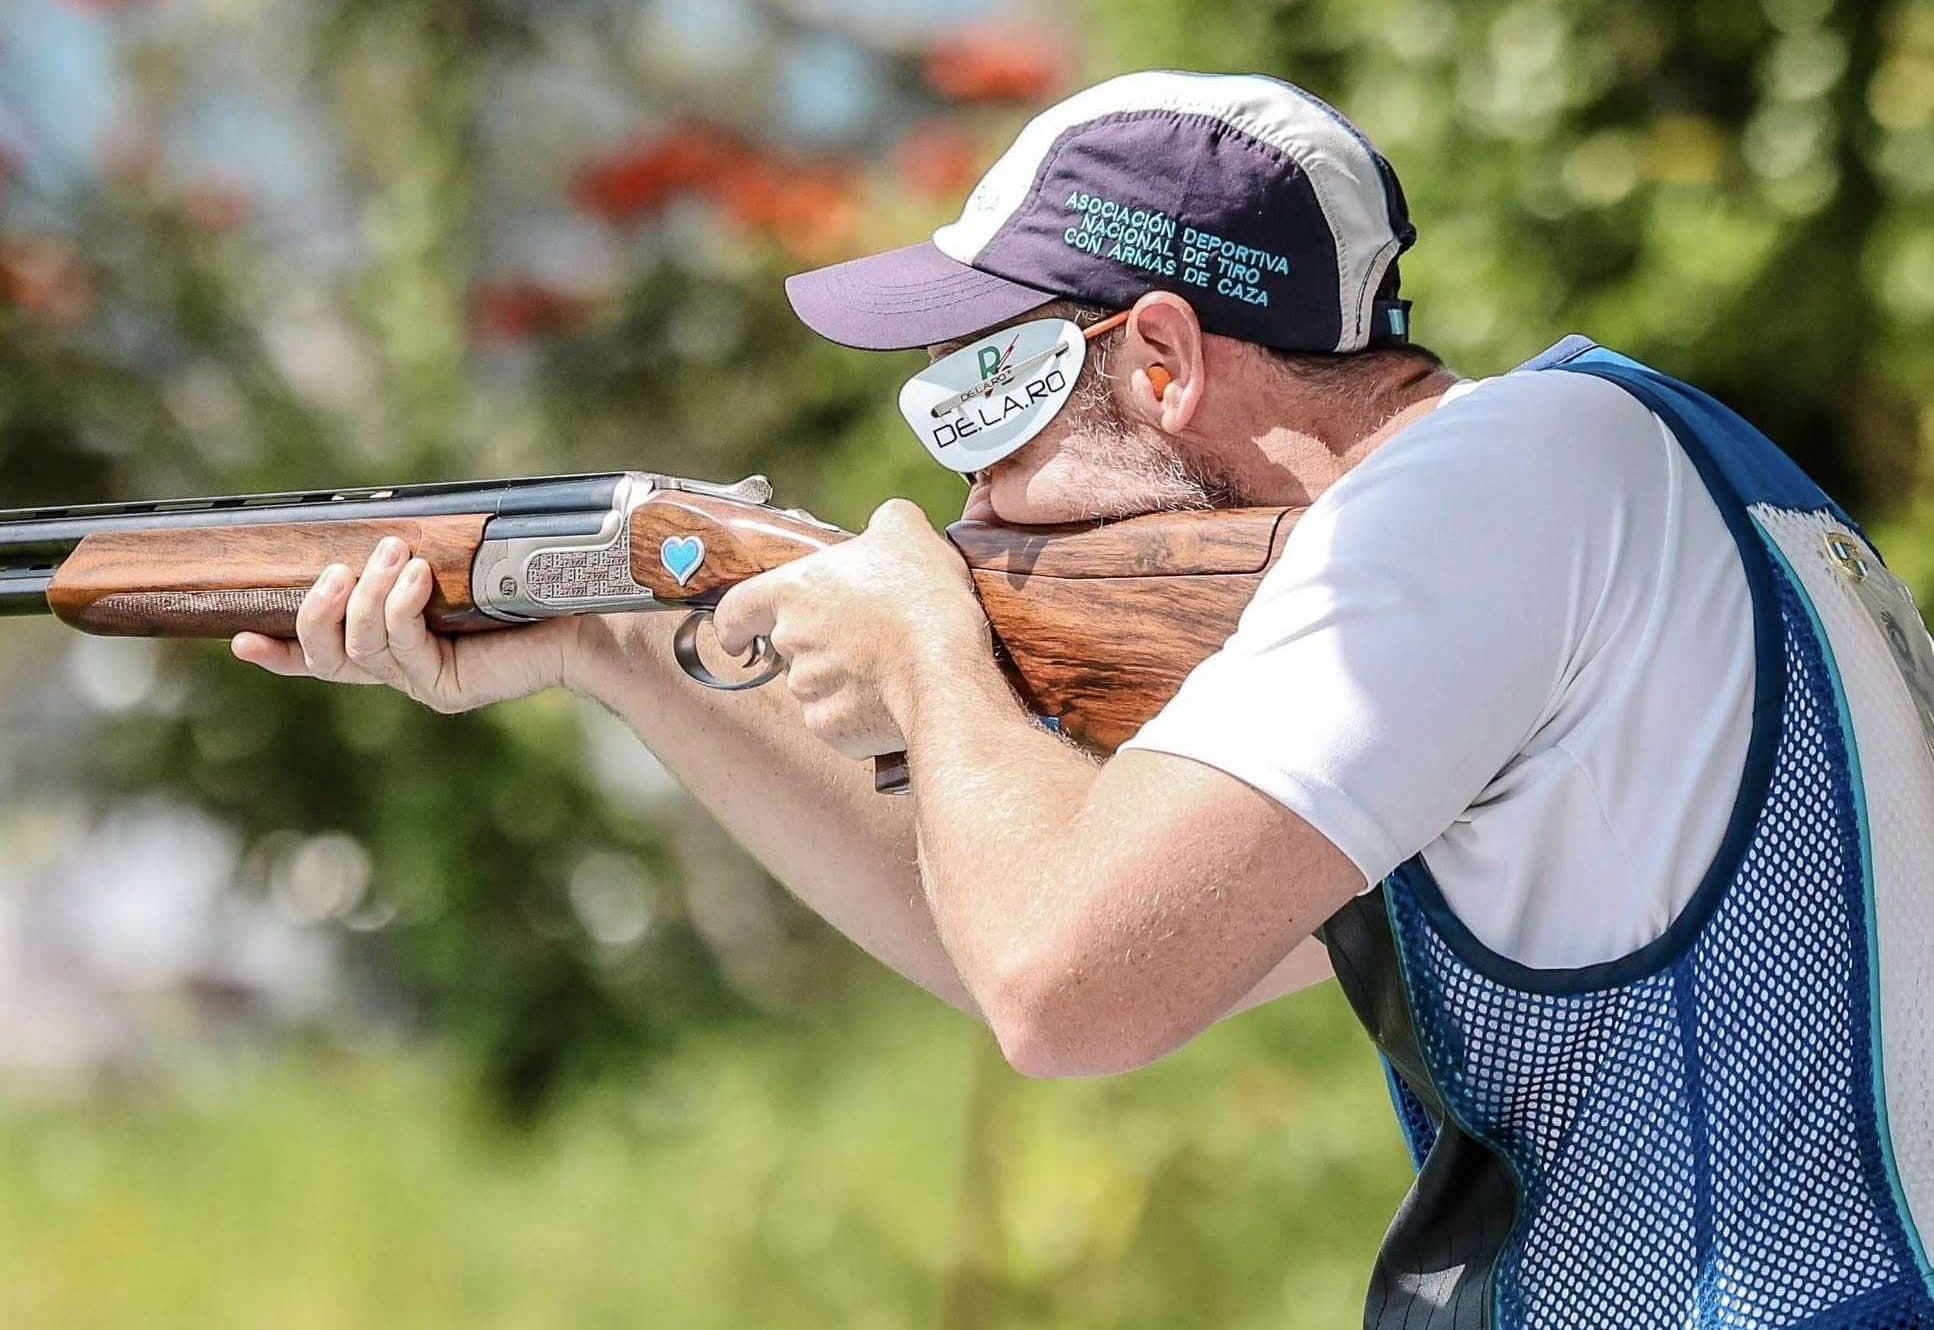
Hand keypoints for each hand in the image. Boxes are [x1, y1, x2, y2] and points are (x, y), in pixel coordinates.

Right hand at [231, 536, 579, 713]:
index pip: (325, 654)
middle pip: (326, 656)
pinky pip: (401, 649)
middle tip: (335, 571)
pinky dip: (400, 609)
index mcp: (396, 641)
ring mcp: (422, 682)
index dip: (281, 652)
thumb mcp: (453, 560)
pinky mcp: (448, 689)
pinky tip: (419, 580)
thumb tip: (371, 530)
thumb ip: (408, 558)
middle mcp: (403, 668)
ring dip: (364, 598)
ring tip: (394, 556)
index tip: (239, 640)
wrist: (589, 613)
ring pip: (357, 650)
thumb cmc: (527, 580)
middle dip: (315, 612)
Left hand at [712, 499, 989, 758]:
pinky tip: (890, 695)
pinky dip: (857, 711)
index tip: (737, 635)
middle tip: (861, 636)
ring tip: (886, 664)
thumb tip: (887, 522)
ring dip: (840, 677)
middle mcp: (791, 642)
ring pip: (814, 684)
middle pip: (788, 646)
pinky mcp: (831, 726)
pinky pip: (837, 718)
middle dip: (817, 644)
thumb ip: (884, 521)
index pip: (736, 609)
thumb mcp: (907, 532)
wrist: (943, 673)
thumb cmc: (922, 600)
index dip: (736, 623)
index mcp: (794, 591)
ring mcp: (808, 689)